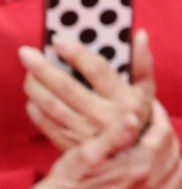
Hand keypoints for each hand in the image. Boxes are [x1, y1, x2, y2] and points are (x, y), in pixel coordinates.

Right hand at [11, 101, 181, 188]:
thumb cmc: (68, 180)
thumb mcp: (85, 153)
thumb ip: (113, 135)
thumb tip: (133, 117)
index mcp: (138, 166)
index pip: (162, 132)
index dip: (159, 113)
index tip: (150, 102)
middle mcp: (148, 182)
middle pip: (171, 147)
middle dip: (165, 127)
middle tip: (155, 116)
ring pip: (174, 165)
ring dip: (172, 146)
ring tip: (162, 133)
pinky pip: (171, 187)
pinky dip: (179, 173)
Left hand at [18, 30, 155, 152]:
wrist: (130, 154)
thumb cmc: (136, 112)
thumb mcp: (146, 89)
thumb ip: (143, 62)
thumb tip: (139, 34)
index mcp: (125, 99)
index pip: (98, 71)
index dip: (78, 54)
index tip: (58, 40)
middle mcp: (104, 116)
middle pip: (68, 87)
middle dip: (44, 68)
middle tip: (27, 52)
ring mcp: (84, 132)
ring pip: (52, 105)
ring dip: (35, 86)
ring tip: (28, 70)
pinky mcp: (70, 144)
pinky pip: (45, 124)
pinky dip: (35, 108)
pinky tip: (33, 94)